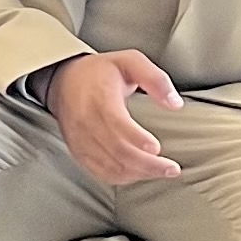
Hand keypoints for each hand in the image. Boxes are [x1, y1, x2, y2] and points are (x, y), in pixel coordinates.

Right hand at [43, 48, 181, 182]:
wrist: (64, 81)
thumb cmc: (100, 72)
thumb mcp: (130, 62)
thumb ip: (155, 79)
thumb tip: (175, 103)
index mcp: (100, 99)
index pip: (116, 124)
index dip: (136, 139)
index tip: (157, 148)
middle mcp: (87, 122)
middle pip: (118, 151)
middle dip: (148, 164)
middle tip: (172, 168)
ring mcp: (81, 140)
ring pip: (111, 166)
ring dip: (139, 173)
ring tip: (162, 171)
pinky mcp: (80, 152)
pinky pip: (101, 172)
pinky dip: (123, 178)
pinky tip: (140, 173)